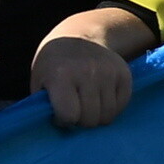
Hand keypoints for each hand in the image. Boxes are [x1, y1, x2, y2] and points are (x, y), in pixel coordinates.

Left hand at [32, 5, 145, 127]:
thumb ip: (45, 104)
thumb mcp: (39, 80)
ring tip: (87, 106)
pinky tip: (100, 100)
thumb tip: (58, 127)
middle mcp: (88, 72)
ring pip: (107, 116)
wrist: (80, 37)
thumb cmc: (54, 64)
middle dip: (81, 120)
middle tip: (75, 110)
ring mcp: (109, 72)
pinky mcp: (124, 74)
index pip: (68, 114)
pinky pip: (121, 106)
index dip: (63, 120)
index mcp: (61, 75)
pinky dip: (111, 109)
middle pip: (90, 118)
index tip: (59, 113)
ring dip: (96, 116)